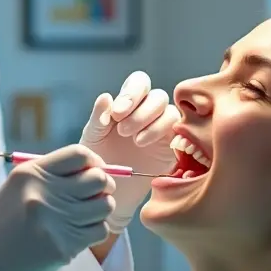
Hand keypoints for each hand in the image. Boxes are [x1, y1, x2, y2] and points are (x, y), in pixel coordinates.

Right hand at [0, 144, 115, 270]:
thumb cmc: (3, 221)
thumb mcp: (19, 187)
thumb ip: (54, 176)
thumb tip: (98, 172)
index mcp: (33, 173)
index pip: (80, 155)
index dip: (94, 162)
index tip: (92, 172)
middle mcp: (45, 193)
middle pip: (98, 179)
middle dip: (104, 186)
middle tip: (96, 195)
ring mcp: (55, 221)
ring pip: (105, 206)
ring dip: (100, 210)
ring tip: (86, 216)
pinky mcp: (63, 247)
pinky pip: (99, 231)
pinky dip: (95, 231)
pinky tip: (78, 234)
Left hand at [80, 71, 179, 234]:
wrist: (108, 187)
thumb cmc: (99, 158)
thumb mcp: (93, 137)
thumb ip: (99, 117)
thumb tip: (106, 96)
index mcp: (128, 103)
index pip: (139, 83)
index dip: (131, 94)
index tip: (116, 113)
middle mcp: (147, 112)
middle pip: (157, 96)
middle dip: (141, 111)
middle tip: (123, 131)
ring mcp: (161, 128)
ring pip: (169, 111)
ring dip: (151, 123)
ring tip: (134, 140)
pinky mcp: (171, 145)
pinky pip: (177, 130)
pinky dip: (162, 132)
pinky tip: (143, 143)